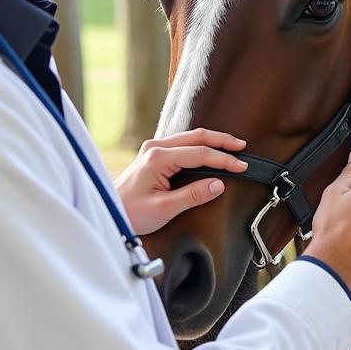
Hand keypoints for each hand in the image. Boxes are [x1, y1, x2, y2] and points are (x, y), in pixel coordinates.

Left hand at [115, 129, 246, 235]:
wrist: (108, 213)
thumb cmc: (130, 213)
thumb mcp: (164, 208)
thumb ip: (193, 195)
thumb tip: (218, 185)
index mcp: (158, 158)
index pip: (200, 154)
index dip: (224, 159)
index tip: (241, 166)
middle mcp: (156, 148)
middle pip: (196, 137)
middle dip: (222, 141)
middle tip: (241, 147)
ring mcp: (153, 149)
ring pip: (190, 137)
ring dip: (212, 141)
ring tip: (231, 147)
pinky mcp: (153, 155)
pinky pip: (182, 144)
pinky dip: (200, 145)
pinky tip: (210, 150)